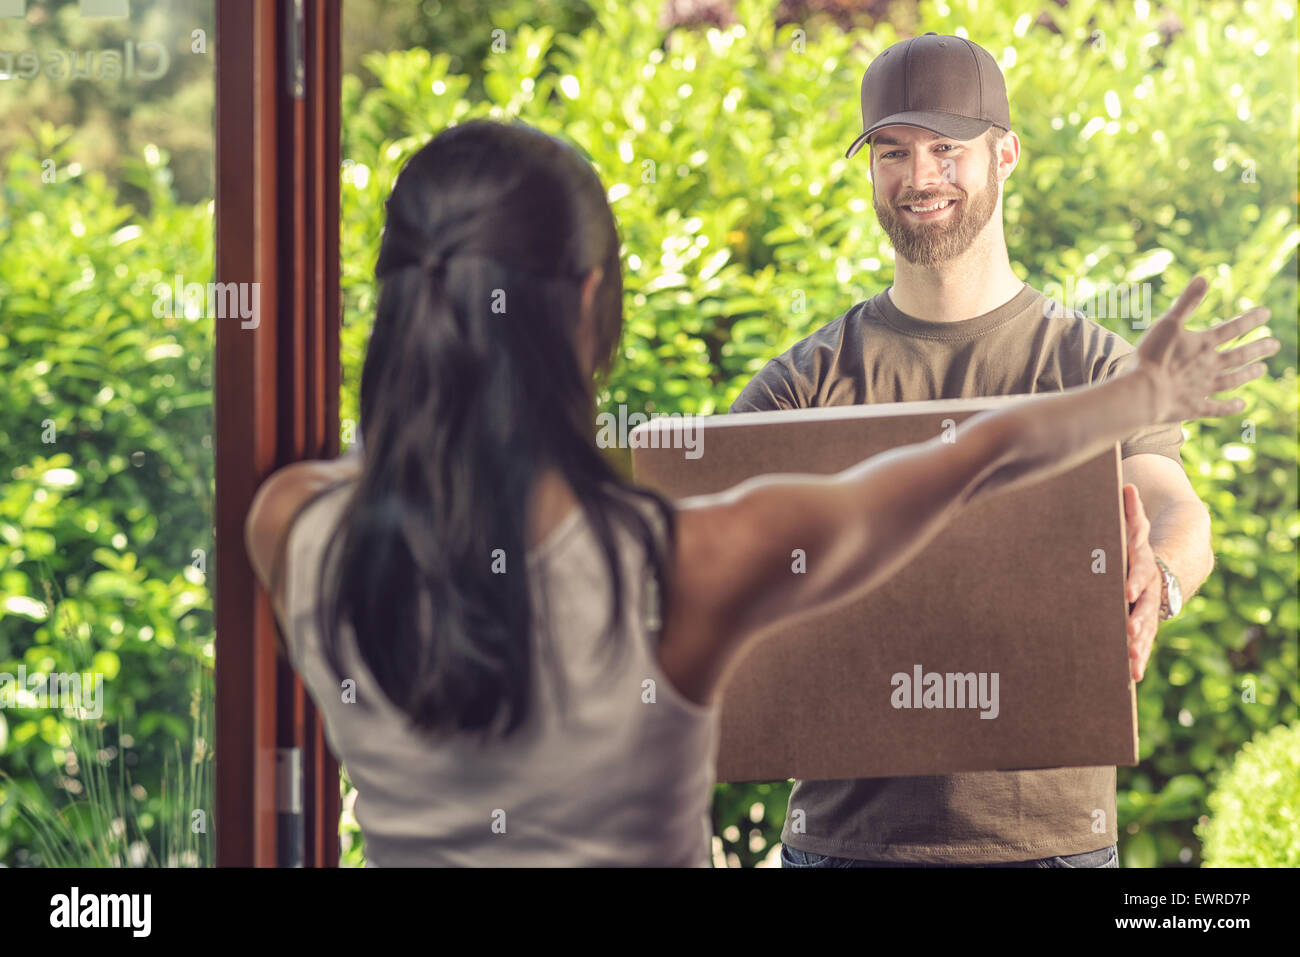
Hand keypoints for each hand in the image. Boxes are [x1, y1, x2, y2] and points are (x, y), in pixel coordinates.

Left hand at [1122, 484, 1160, 681]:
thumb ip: (1131, 511)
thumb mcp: (1136, 528)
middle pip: (1146, 606)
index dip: (1135, 580)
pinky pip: (1143, 643)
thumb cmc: (1139, 545)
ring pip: (1146, 629)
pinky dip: (1138, 659)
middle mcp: (1150, 590)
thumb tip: (1126, 486)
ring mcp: (1150, 609)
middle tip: (1129, 635)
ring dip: (1138, 646)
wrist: (1173, 563)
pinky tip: (1131, 677)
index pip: (1141, 572)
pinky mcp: (1146, 623)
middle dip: (1138, 620)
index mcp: (1144, 565)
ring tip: (1130, 664)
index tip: (1127, 591)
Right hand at [1135, 276, 1278, 423]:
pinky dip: (1231, 407)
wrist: (1144, 393)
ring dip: (1248, 374)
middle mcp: (1209, 366)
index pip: (1232, 328)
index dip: (1250, 319)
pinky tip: (1242, 406)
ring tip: (1262, 370)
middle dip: (1258, 348)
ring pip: (1232, 380)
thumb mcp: (1167, 324)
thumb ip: (1186, 302)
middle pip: (1239, 355)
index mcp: (1203, 344)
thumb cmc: (1152, 357)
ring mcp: (1203, 388)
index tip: (1267, 313)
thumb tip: (1203, 277)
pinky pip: (1217, 408)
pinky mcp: (1194, 408)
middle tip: (1275, 345)